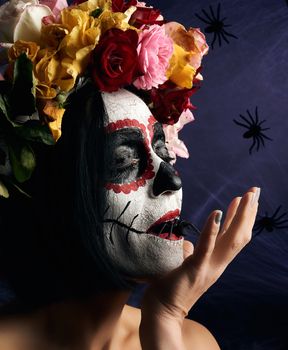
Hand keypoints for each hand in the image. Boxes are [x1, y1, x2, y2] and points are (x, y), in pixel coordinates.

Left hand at [141, 187, 259, 321]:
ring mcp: (208, 268)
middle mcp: (217, 265)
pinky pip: (206, 248)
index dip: (240, 217)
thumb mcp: (184, 266)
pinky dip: (213, 230)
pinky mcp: (194, 270)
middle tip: (255, 191)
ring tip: (245, 197)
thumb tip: (188, 242)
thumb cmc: (171, 289)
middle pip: (239, 235)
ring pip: (230, 240)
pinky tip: (217, 213)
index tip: (244, 199)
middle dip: (248, 212)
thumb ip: (190, 254)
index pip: (233, 236)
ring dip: (239, 216)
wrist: (162, 314)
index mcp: (215, 263)